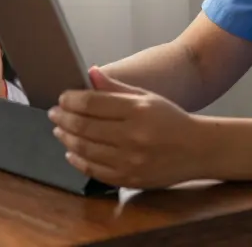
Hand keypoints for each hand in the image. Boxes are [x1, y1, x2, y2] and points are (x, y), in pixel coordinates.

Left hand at [49, 66, 204, 188]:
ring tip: (59, 130)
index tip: (62, 98)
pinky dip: (78, 161)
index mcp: (137, 111)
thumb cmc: (171, 119)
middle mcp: (133, 136)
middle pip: (84, 127)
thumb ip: (116, 87)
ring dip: (66, 138)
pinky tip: (71, 152)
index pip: (91, 103)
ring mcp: (130, 160)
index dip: (70, 100)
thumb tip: (90, 72)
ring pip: (85, 149)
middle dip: (63, 118)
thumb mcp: (146, 96)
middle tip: (54, 113)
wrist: (198, 149)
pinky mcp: (129, 178)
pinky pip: (94, 171)